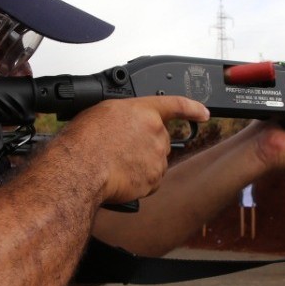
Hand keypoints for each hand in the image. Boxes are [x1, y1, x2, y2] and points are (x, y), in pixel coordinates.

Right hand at [56, 96, 209, 202]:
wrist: (81, 169)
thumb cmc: (84, 140)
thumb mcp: (102, 112)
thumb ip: (124, 115)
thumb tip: (123, 124)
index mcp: (144, 111)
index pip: (176, 105)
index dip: (193, 108)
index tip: (203, 113)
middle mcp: (156, 133)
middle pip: (160, 139)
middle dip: (145, 145)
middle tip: (121, 149)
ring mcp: (157, 158)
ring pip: (155, 161)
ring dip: (141, 163)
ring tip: (116, 164)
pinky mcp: (154, 180)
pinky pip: (150, 180)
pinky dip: (139, 181)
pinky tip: (121, 177)